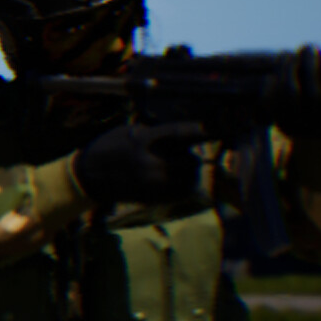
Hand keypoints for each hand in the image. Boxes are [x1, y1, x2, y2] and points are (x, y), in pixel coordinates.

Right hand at [74, 119, 212, 206]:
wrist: (87, 177)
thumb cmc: (110, 147)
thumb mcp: (131, 131)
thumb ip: (158, 133)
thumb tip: (187, 132)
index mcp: (146, 141)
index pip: (184, 133)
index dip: (210, 128)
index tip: (234, 122)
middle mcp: (151, 163)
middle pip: (191, 160)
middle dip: (187, 157)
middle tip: (173, 155)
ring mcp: (152, 183)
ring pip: (189, 177)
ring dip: (185, 172)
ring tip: (168, 168)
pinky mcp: (153, 198)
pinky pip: (182, 191)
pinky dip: (181, 185)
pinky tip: (166, 180)